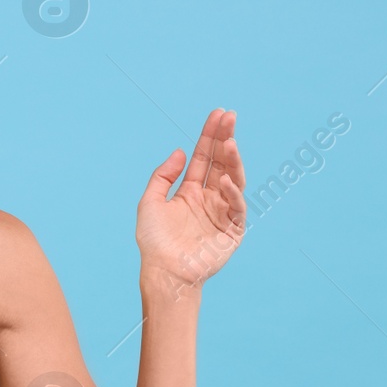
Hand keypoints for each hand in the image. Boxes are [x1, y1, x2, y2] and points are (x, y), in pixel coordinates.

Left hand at [136, 109, 246, 291]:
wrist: (164, 272)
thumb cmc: (155, 241)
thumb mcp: (150, 202)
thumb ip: (163, 176)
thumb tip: (180, 151)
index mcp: (190, 191)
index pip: (204, 157)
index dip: (210, 136)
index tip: (219, 114)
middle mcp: (209, 198)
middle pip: (220, 162)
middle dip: (225, 139)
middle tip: (229, 117)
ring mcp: (222, 212)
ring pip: (232, 179)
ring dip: (232, 161)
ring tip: (229, 142)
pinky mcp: (233, 230)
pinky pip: (236, 207)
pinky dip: (232, 193)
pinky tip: (225, 181)